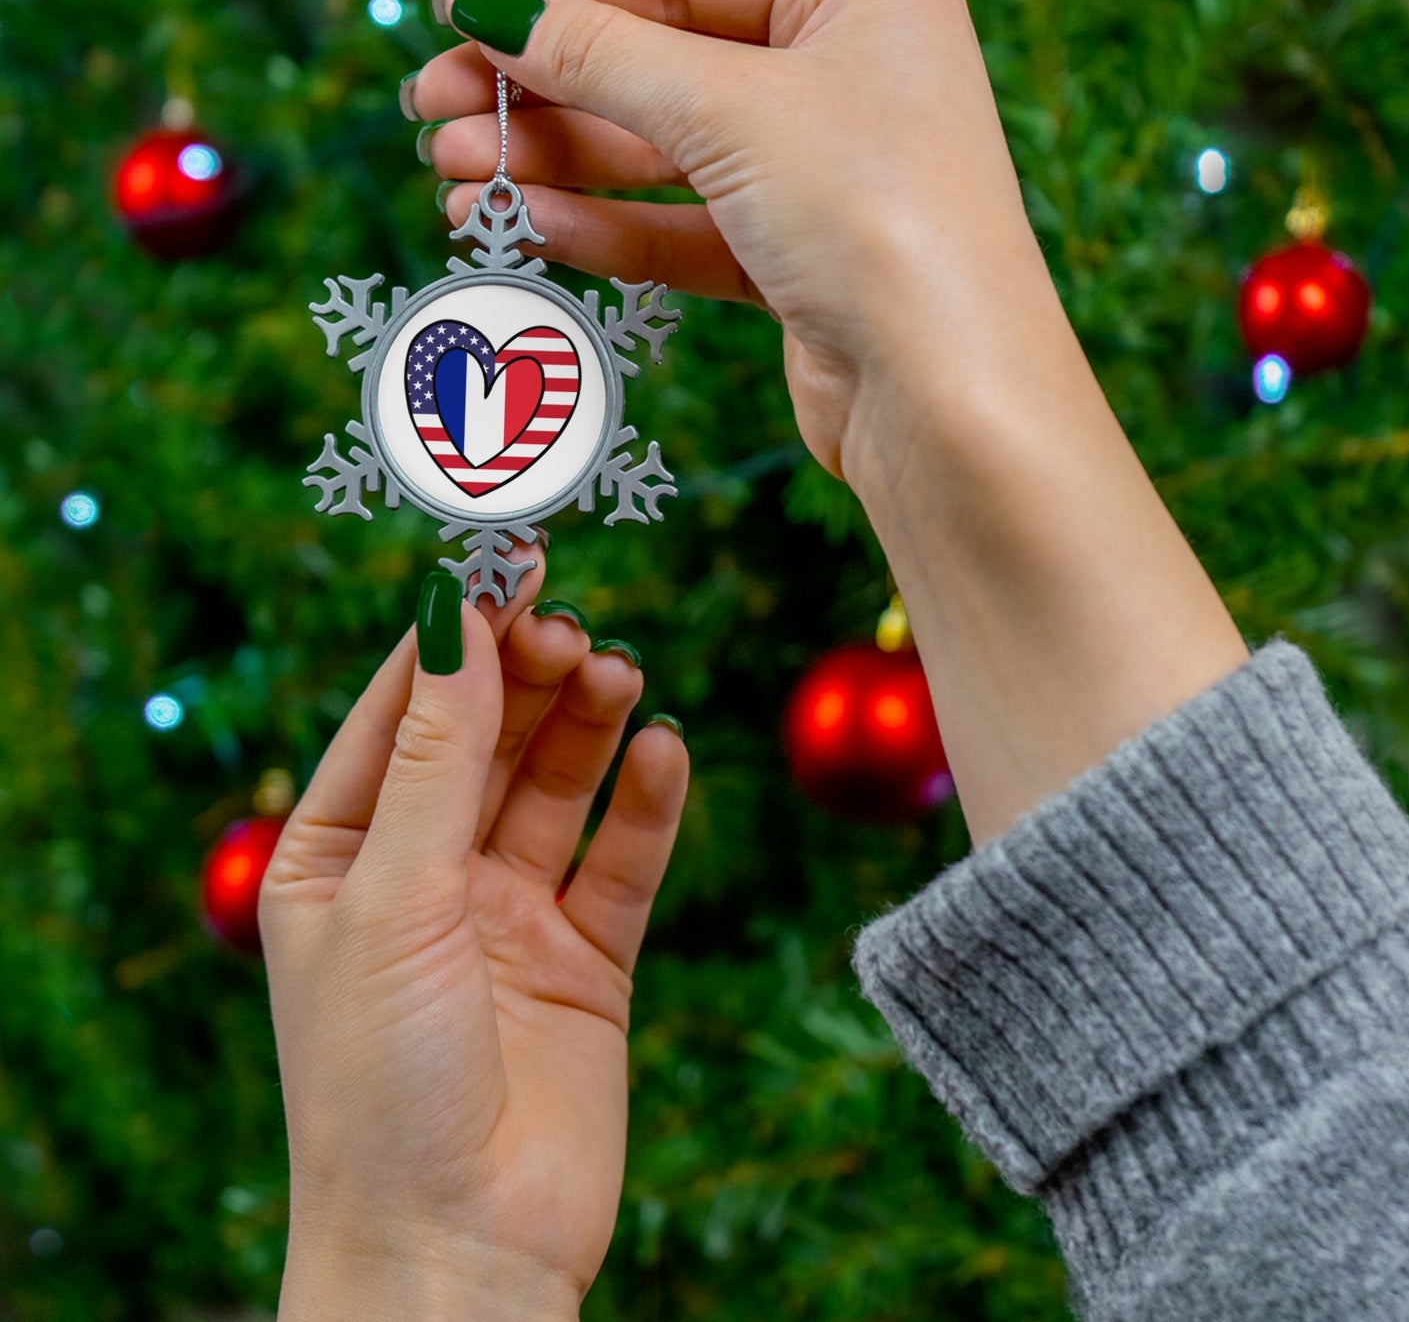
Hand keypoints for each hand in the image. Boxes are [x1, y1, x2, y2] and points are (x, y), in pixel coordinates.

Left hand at [259, 555, 687, 1317]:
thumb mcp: (394, 895)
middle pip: (486, 738)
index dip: (454, 634)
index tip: (505, 560)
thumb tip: (455, 614)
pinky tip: (664, 753)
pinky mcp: (586, 959)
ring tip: (619, 675)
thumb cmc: (380, 1082)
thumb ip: (438, 755)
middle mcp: (424, 876)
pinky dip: (646, 805)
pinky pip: (622, 860)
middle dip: (527, 676)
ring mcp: (508, 916)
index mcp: (340, 855)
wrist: (458, 1252)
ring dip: (588, 725)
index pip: (401, 713)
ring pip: (557, 786)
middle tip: (572, 629)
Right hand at [411, 0, 1055, 479]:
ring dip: (558, 166)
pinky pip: (684, 230)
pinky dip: (609, 228)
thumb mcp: (728, 110)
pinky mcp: (799, 265)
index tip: (456, 10)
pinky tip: (529, 227)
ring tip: (454, 179)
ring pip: (664, 156)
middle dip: (543, 91)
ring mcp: (822, 175)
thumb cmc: (876, 220)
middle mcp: (847, 76)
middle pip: (661, 66)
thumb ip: (602, 56)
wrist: (948, 403)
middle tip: (432, 112)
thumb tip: (490, 7)